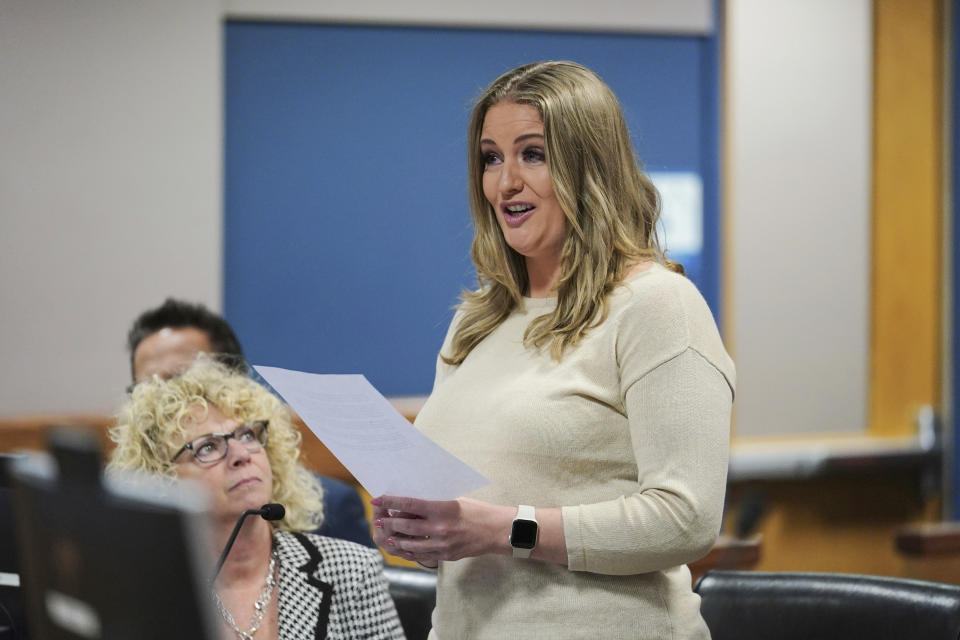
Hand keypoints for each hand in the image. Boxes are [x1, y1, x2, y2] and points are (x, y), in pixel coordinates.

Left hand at [370, 496, 512, 565]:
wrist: (496, 531)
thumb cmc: (477, 511)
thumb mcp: (455, 500)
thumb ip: (434, 504)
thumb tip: (411, 504)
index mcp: (442, 509)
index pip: (409, 504)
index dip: (390, 501)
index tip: (377, 498)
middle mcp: (440, 527)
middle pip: (405, 526)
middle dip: (388, 522)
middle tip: (378, 519)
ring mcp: (442, 544)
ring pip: (410, 544)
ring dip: (396, 539)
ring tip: (387, 536)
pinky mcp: (445, 555)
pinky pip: (422, 555)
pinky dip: (410, 551)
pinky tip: (403, 548)